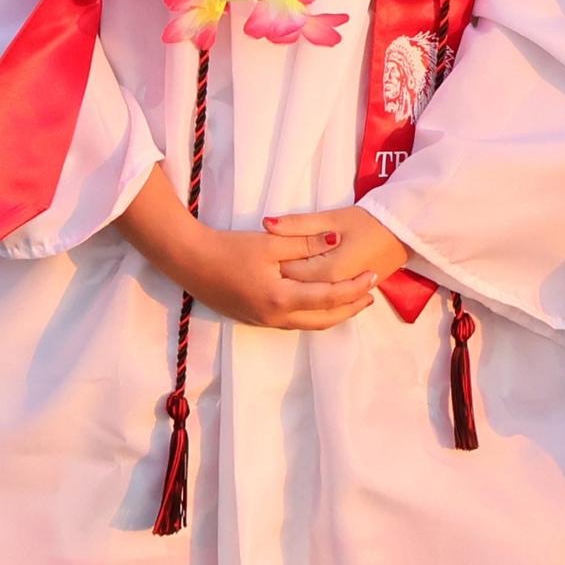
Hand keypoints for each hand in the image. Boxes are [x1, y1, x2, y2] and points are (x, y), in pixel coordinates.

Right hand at [183, 223, 378, 331]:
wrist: (191, 262)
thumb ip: (306, 243)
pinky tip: (321, 301)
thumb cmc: (230, 249)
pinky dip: (315, 314)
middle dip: (350, 308)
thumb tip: (338, 239)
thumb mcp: (271, 242)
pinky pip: (295, 322)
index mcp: (282, 298)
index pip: (329, 298)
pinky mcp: (256, 319)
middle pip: (323, 320)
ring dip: (334, 313)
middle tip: (371, 294)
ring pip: (309, 324)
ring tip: (353, 299)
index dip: (354, 288)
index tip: (374, 275)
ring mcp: (264, 321)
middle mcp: (275, 317)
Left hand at [265, 204, 411, 290]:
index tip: (269, 249)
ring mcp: (344, 297)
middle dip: (284, 275)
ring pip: (310, 300)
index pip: (288, 272)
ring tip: (292, 269)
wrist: (404, 230)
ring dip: (298, 286)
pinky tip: (308, 281)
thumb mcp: (332, 217)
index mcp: (328, 271)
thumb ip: (298, 225)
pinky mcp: (352, 296)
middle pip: (297, 288)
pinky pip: (325, 303)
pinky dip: (313, 293)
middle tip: (276, 258)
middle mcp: (334, 290)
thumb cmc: (370, 221)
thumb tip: (266, 225)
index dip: (275, 260)